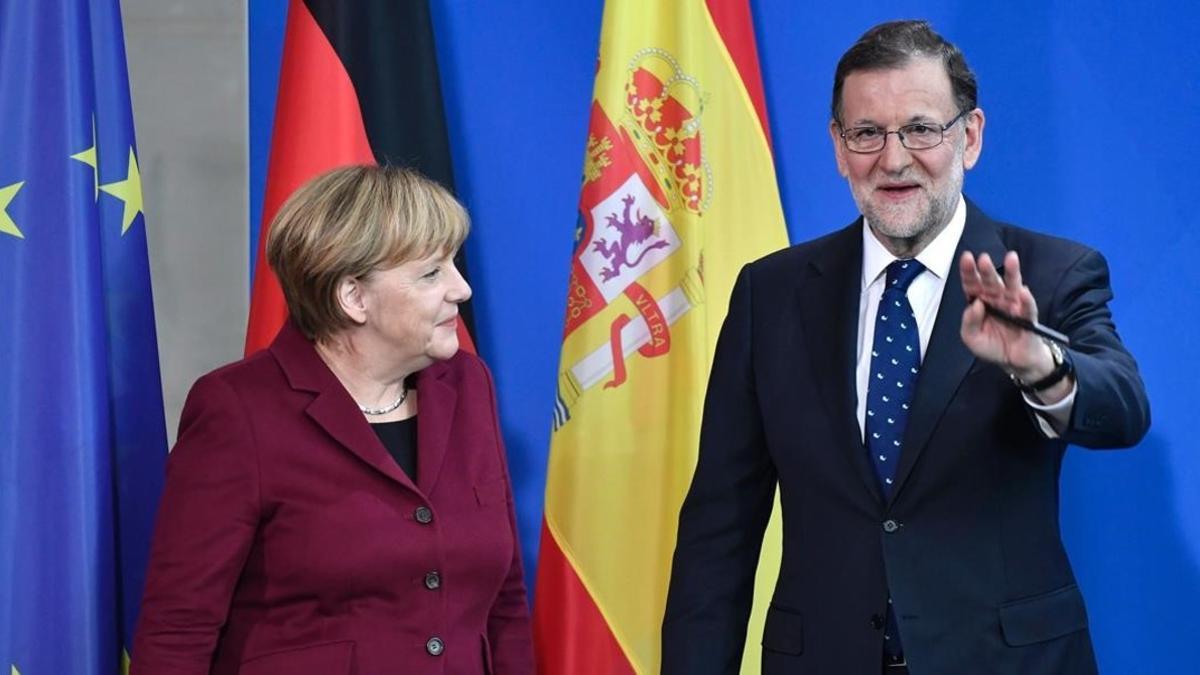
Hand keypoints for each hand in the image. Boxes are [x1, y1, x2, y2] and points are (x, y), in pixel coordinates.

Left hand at [959, 250, 1052, 379]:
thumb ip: (968, 322)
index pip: (973, 284)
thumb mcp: (972, 338)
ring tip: (1011, 259)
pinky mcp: (1028, 316)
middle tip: (983, 259)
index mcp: (980, 302)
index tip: (966, 258)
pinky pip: (1027, 307)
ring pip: (1012, 286)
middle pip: (991, 281)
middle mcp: (997, 299)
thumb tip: (974, 305)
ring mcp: (1013, 306)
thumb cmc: (992, 346)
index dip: (968, 271)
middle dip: (987, 270)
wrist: (1013, 362)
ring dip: (1012, 273)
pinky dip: (1026, 300)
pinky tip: (1023, 291)